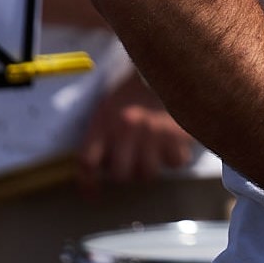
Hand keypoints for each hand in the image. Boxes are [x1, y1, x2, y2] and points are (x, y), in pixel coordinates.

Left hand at [78, 71, 195, 185]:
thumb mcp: (109, 106)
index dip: (87, 183)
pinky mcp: (176, 135)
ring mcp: (152, 134)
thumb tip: (98, 167)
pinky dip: (174, 158)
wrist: (167, 68)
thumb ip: (101, 134)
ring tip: (152, 154)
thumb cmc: (134, 90)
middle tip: (131, 162)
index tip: (93, 194)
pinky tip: (172, 146)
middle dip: (125, 172)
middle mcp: (126, 130)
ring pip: (147, 174)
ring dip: (149, 168)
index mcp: (104, 121)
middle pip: (120, 174)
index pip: (87, 162)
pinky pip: (174, 163)